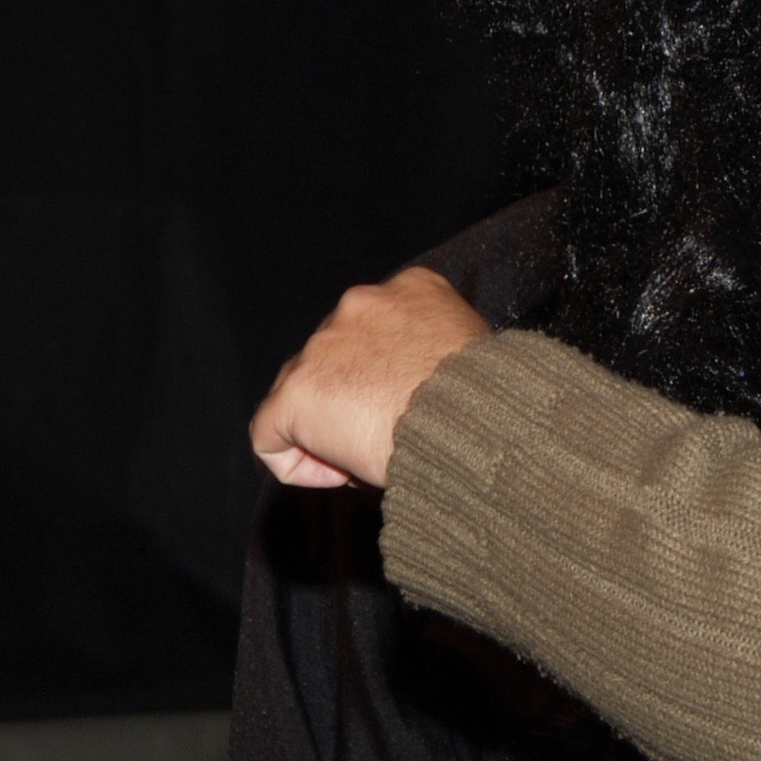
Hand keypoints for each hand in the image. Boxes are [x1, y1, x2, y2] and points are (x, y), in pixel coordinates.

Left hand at [251, 266, 489, 488]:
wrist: (476, 422)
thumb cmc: (490, 397)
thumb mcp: (475, 348)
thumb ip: (439, 348)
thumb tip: (424, 381)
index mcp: (412, 287)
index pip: (377, 325)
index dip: (384, 368)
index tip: (405, 401)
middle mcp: (361, 304)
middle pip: (334, 355)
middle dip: (350, 394)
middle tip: (385, 430)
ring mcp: (323, 347)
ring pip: (300, 390)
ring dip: (325, 424)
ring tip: (366, 455)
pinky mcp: (297, 393)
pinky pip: (269, 433)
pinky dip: (293, 461)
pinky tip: (335, 473)